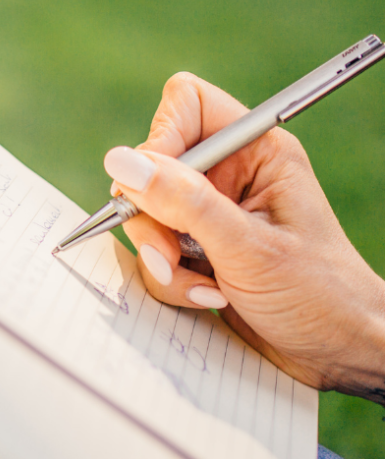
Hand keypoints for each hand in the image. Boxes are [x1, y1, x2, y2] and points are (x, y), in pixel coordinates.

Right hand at [104, 71, 384, 402]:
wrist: (339, 353)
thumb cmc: (318, 295)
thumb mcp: (247, 247)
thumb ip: (182, 202)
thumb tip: (120, 162)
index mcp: (256, 151)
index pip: (186, 104)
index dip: (161, 139)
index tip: (155, 187)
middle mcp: (230, 175)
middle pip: (151, 167)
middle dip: (154, 218)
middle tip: (173, 255)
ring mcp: (209, 214)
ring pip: (145, 216)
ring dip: (163, 259)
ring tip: (205, 287)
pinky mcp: (197, 250)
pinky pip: (154, 254)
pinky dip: (171, 281)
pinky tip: (209, 296)